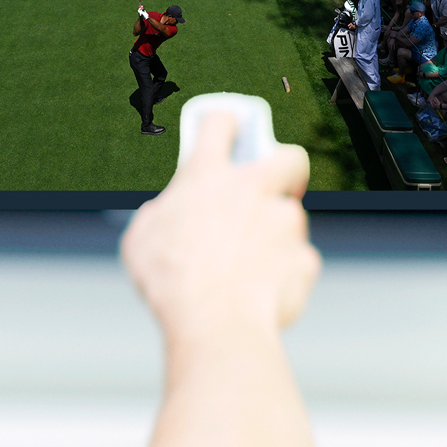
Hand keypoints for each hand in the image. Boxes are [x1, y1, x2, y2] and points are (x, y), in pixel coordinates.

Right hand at [119, 109, 319, 341]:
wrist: (215, 324)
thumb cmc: (174, 284)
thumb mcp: (142, 239)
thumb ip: (160, 214)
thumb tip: (166, 214)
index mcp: (207, 177)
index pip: (219, 123)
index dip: (223, 123)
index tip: (226, 129)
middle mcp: (252, 189)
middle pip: (287, 156)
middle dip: (284, 166)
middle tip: (271, 187)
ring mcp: (284, 222)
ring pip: (290, 217)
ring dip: (275, 235)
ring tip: (248, 267)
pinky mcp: (303, 256)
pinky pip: (297, 261)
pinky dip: (283, 274)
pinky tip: (260, 293)